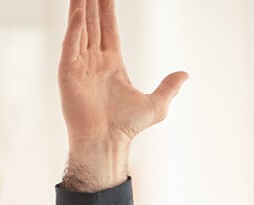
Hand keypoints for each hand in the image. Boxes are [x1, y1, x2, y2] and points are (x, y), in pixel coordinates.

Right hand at [58, 0, 187, 190]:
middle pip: (92, 24)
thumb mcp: (156, 105)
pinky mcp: (68, 72)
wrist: (106, 142)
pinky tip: (78, 12)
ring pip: (79, 29)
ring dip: (80, 8)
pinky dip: (73, 28)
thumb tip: (185, 74)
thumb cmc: (127, 127)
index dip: (107, 10)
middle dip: (91, 3)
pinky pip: (71, 45)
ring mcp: (79, 65)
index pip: (108, 29)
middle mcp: (94, 61)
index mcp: (112, 64)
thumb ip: (169, 87)